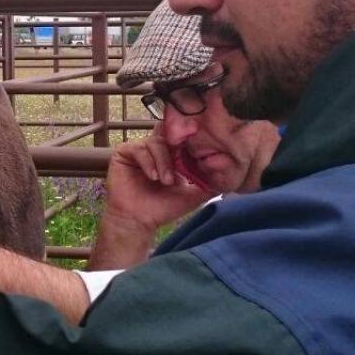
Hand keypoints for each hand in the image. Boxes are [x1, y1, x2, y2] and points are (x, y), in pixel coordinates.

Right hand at [101, 134, 215, 235]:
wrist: (139, 221)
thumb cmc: (163, 208)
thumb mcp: (192, 195)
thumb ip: (209, 185)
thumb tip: (230, 176)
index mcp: (172, 154)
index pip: (181, 137)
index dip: (190, 137)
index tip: (199, 139)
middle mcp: (156, 148)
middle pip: (169, 134)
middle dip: (178, 147)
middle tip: (184, 161)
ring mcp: (140, 149)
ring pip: (156, 142)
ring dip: (164, 161)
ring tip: (166, 181)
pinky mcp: (124, 152)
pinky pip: (139, 148)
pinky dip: (149, 162)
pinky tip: (154, 177)